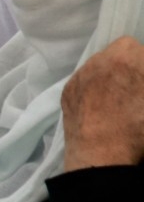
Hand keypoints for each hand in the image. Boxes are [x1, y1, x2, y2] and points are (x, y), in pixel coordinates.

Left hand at [61, 36, 143, 170]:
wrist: (102, 155)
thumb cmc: (137, 127)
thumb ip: (142, 76)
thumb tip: (138, 78)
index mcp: (125, 57)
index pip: (136, 47)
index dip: (142, 62)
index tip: (143, 79)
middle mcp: (98, 60)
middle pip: (117, 52)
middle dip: (127, 65)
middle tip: (134, 87)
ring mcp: (78, 76)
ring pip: (98, 65)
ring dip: (108, 75)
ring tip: (116, 98)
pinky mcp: (66, 92)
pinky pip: (82, 81)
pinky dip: (92, 87)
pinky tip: (99, 107)